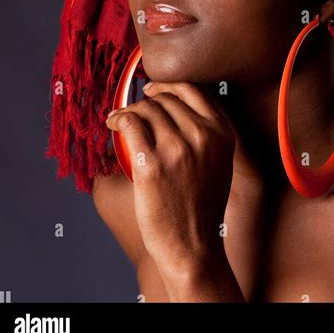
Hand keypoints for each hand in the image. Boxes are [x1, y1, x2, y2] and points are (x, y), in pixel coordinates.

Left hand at [105, 81, 235, 279]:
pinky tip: (112, 124)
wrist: (194, 246)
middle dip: (144, 102)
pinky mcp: (151, 164)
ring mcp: (177, 149)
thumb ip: (207, 134)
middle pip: (165, 99)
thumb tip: (176, 109)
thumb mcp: (219, 162)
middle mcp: (202, 136)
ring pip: (146, 109)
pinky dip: (118, 119)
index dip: (167, 86)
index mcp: (221, 133)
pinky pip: (130, 124)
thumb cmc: (202, 207)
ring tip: (118, 120)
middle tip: (131, 111)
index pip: (191, 91)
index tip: (152, 89)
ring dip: (128, 110)